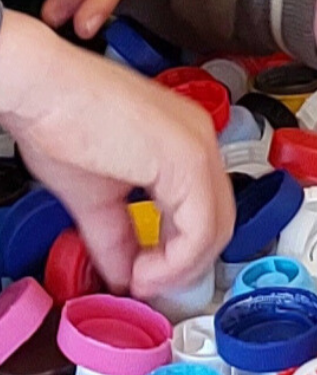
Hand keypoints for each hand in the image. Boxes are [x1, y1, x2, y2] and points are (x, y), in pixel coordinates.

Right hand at [0, 12, 233, 297]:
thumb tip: (123, 276)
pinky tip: (143, 271)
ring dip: (179, 268)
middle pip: (219, 222)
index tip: (147, 276)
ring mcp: (200, 148)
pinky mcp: (187, 160)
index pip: (206, 210)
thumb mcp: (95, 196)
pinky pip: (201, 226)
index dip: (180, 254)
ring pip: (216, 228)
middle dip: (184, 266)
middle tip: (149, 286)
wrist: (40, 87)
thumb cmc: (60, 121)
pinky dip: (175, 260)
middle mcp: (202, 142)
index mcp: (187, 143)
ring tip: (142, 281)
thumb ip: (116, 238)